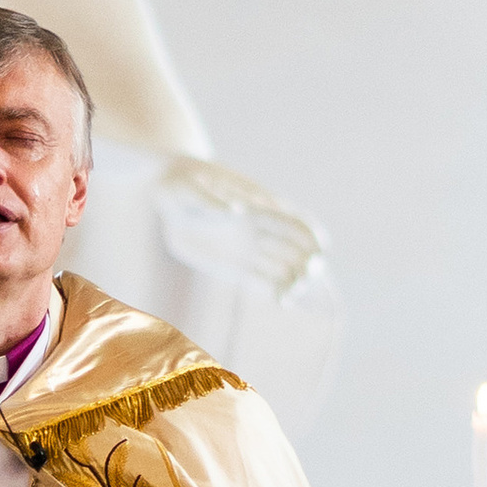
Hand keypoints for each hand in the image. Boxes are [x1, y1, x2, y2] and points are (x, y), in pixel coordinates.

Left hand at [153, 158, 328, 302]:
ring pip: (284, 267)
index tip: (319, 250)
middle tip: (301, 279)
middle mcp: (259, 229)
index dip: (310, 234)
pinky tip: (282, 301)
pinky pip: (264, 281)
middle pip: (296, 248)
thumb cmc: (179, 185)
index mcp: (255, 206)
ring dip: (294, 281)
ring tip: (288, 296)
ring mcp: (249, 249)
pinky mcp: (235, 267)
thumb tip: (236, 213)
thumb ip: (208, 201)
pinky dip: (277, 290)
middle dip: (307, 263)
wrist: (167, 195)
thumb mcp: (187, 189)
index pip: (293, 220)